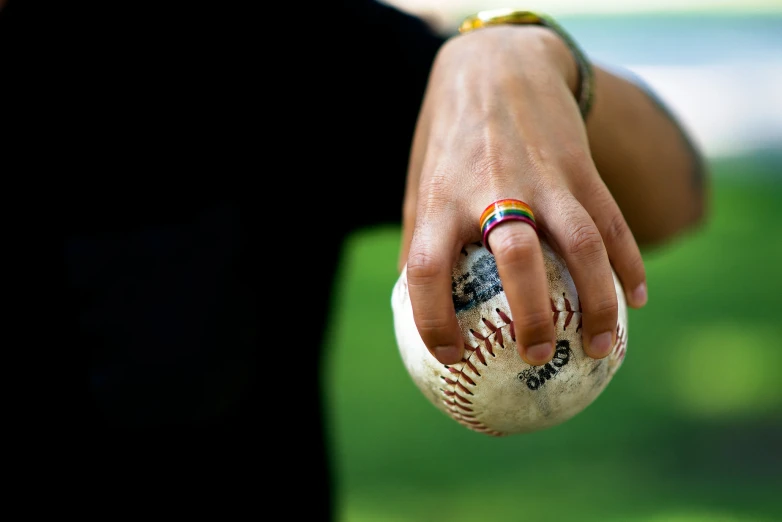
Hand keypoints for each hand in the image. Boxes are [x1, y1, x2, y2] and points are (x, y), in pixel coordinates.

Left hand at [398, 25, 647, 365]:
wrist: (496, 66)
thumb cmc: (450, 137)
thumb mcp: (422, 182)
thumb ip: (419, 237)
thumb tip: (413, 302)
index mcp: (442, 198)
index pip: (426, 268)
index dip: (433, 319)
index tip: (451, 358)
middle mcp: (493, 189)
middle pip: (516, 260)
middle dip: (532, 315)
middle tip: (535, 357)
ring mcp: (542, 177)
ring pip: (581, 245)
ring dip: (596, 300)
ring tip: (598, 346)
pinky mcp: (578, 167)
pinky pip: (610, 221)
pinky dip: (627, 262)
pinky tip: (636, 298)